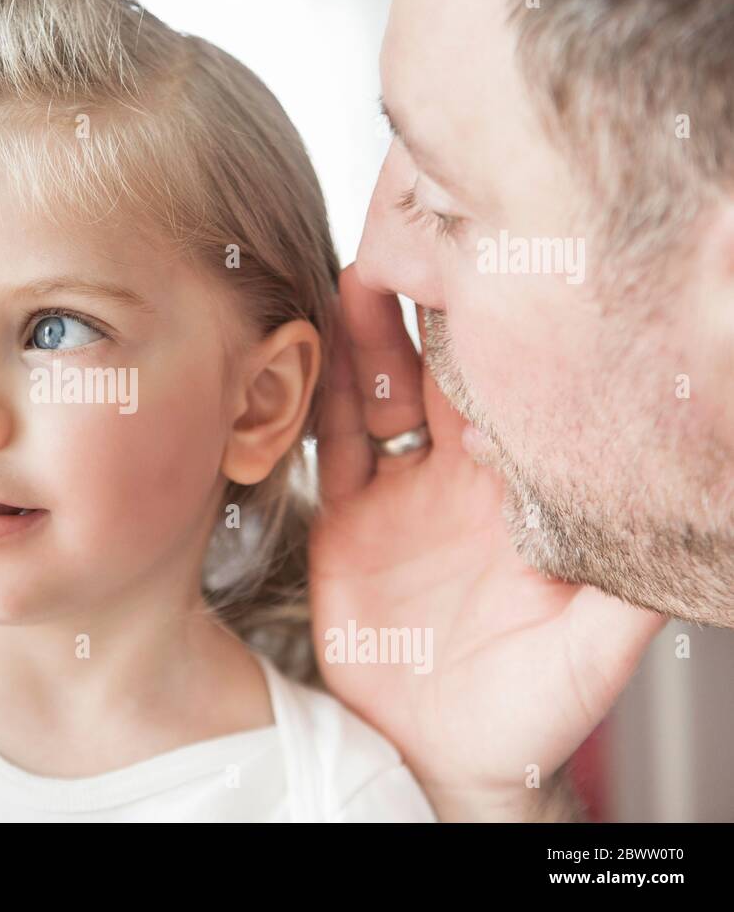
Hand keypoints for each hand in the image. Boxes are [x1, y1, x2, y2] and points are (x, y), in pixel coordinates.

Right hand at [307, 263, 665, 820]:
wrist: (440, 750)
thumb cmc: (529, 709)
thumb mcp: (593, 647)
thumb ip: (622, 580)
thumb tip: (670, 509)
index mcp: (526, 493)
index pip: (517, 390)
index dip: (506, 331)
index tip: (499, 268)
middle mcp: (466, 479)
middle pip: (448, 369)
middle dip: (438, 304)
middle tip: (424, 239)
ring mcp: (405, 492)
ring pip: (387, 391)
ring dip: (374, 335)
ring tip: (364, 274)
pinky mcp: (351, 517)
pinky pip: (336, 445)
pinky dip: (325, 397)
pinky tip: (318, 351)